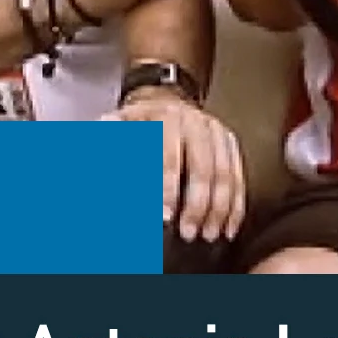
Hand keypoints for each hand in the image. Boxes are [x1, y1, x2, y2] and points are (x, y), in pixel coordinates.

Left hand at [104, 90, 246, 242]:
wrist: (161, 103)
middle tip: (188, 233)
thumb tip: (98, 165)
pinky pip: (238, 175)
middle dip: (196, 204)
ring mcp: (215, 130)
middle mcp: (193, 121)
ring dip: (219, 209)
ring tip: (209, 234)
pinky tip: (229, 226)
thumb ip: (108, 147)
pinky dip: (235, 204)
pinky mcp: (229, 141)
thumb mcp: (115, 127)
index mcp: (163, 117)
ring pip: (225, 173)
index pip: (168, 156)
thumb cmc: (135, 125)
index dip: (165, 188)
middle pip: (202, 167)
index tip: (162, 217)